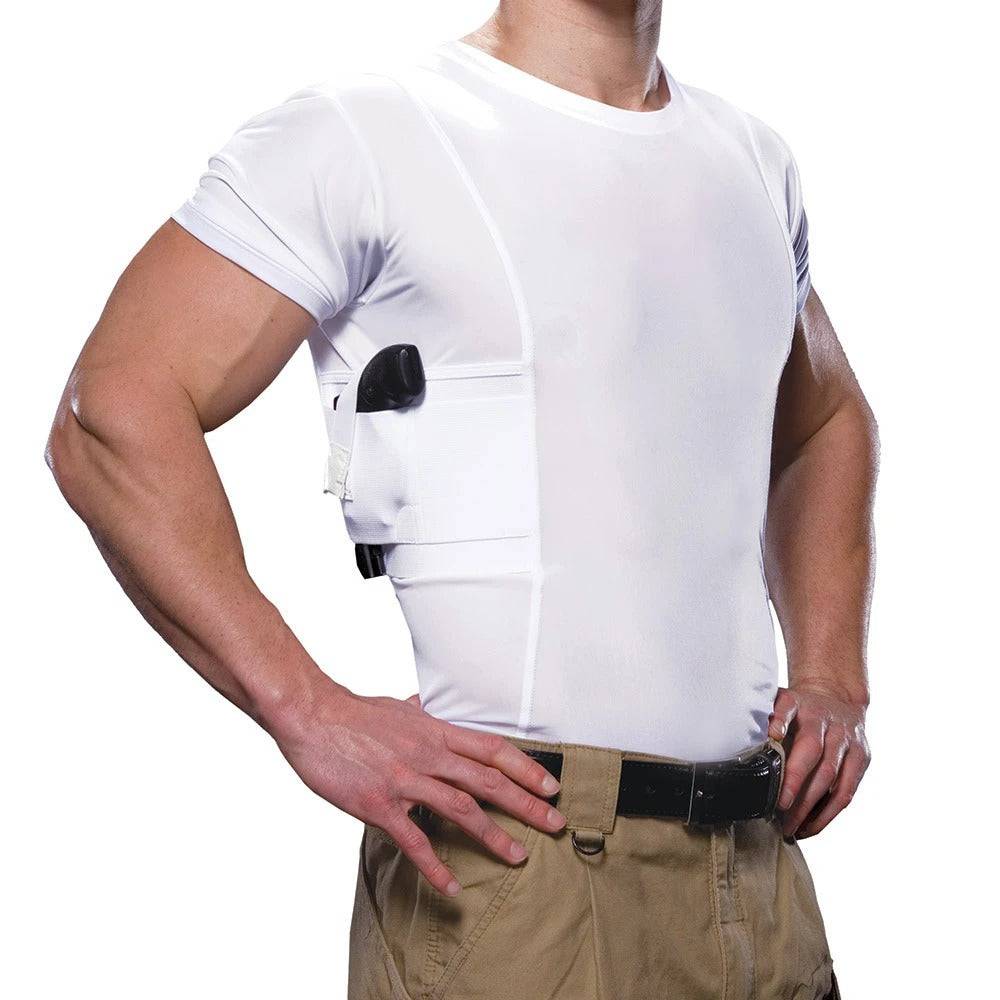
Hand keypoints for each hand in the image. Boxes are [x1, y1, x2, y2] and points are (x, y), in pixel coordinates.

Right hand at [269, 681, 566, 895]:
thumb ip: (417, 712)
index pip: (491, 749)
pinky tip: (451, 886)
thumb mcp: (396, 707)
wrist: (313, 716)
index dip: (526, 768)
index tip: (550, 785)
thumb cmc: (353, 712)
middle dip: (526, 803)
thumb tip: (426, 704)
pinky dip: (434, 865)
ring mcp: (405, 780)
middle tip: (555, 823)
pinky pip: (413, 840)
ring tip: (518, 855)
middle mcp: (427, 754)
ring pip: (461, 808)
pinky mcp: (379, 804)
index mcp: (435, 732)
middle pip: (488, 780)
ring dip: (494, 834)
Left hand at [768, 683, 870, 837]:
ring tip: (793, 829)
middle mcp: (831, 726)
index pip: (802, 737)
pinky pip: (847, 791)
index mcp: (807, 709)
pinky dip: (829, 813)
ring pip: (835, 782)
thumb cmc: (800, 706)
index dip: (793, 766)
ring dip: (814, 810)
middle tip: (780, 817)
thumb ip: (768, 717)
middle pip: (820, 765)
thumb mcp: (780, 701)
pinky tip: (810, 826)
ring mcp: (849, 742)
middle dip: (800, 794)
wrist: (837, 696)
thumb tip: (748, 737)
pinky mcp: (861, 758)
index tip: (779, 791)